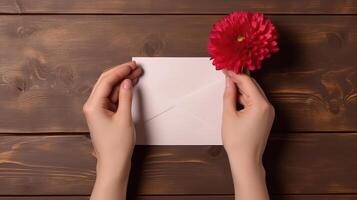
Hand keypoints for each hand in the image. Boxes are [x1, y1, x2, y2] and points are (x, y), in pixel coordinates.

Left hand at [83, 61, 142, 199]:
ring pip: (110, 89)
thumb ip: (126, 97)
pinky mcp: (103, 114)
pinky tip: (130, 85)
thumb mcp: (124, 118)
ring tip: (136, 74)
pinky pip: (112, 97)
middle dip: (121, 73)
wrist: (113, 164)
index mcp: (93, 106)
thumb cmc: (116, 146)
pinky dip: (121, 91)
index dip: (120, 70)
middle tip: (135, 67)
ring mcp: (97, 110)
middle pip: (106, 82)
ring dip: (122, 81)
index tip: (132, 65)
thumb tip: (127, 82)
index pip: (106, 81)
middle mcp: (92, 106)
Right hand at [222, 71, 273, 199]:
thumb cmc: (238, 142)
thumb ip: (229, 94)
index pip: (247, 82)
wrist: (246, 160)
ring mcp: (268, 112)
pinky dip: (246, 99)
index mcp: (260, 104)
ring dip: (242, 91)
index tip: (225, 69)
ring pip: (254, 94)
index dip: (235, 74)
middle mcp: (268, 106)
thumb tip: (229, 81)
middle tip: (225, 77)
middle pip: (252, 86)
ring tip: (228, 91)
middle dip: (239, 81)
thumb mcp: (229, 114)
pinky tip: (235, 102)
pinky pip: (256, 102)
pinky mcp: (266, 117)